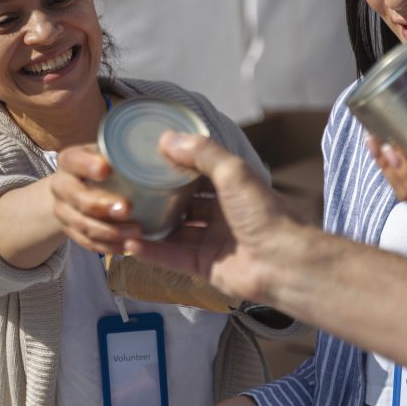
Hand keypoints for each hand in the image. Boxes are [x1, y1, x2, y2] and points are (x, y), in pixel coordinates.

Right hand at [50, 144, 142, 254]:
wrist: (79, 189)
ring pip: (80, 224)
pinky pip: (86, 243)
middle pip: (74, 197)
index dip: (86, 165)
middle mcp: (62, 185)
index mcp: (71, 160)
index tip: (105, 169)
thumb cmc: (107, 166)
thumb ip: (131, 150)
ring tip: (136, 231)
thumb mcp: (112, 153)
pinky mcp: (71, 232)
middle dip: (100, 204)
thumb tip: (170, 142)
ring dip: (108, 231)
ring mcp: (63, 211)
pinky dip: (107, 247)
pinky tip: (126, 246)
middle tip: (127, 208)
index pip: (73, 160)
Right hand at [123, 132, 300, 305]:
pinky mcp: (205, 267)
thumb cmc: (264, 214)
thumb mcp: (234, 172)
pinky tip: (128, 243)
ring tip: (123, 215)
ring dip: (151, 224)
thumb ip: (202, 154)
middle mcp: (222, 213)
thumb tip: (166, 138)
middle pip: (184, 203)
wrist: (283, 264)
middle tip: (129, 187)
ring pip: (175, 231)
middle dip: (159, 196)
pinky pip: (173, 257)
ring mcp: (213, 241)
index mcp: (233, 188)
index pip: (199, 172)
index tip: (147, 158)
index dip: (175, 165)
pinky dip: (152, 251)